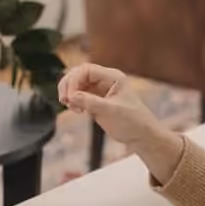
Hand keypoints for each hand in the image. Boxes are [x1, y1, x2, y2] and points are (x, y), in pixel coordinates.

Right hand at [60, 63, 184, 182]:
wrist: (140, 135)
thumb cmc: (132, 122)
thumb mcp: (111, 111)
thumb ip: (91, 102)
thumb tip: (71, 96)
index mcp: (113, 77)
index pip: (87, 70)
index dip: (74, 81)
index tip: (70, 97)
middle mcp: (105, 80)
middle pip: (78, 74)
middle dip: (69, 86)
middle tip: (64, 100)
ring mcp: (99, 90)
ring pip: (77, 85)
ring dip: (69, 94)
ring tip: (71, 107)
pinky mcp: (95, 100)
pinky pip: (78, 95)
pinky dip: (73, 101)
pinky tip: (76, 110)